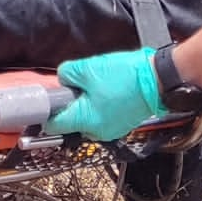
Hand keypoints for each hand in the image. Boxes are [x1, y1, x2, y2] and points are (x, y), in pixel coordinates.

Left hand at [45, 47, 162, 140]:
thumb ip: (66, 75)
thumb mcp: (86, 68)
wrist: (157, 80)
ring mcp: (111, 130)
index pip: (54, 125)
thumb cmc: (125, 77)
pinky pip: (101, 116)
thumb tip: (62, 80)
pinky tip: (105, 90)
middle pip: (71, 121)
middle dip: (69, 104)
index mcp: (86, 121)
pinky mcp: (121, 124)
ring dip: (85, 104)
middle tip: (74, 86)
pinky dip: (98, 105)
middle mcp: (98, 132)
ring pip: (87, 118)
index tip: (43, 102)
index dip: (46, 112)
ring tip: (94, 85)